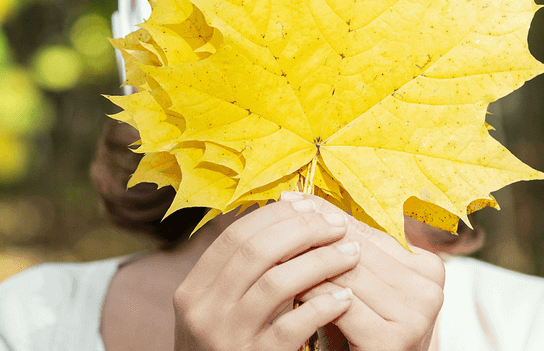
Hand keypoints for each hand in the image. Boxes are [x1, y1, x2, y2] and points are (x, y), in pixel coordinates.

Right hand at [172, 198, 360, 349]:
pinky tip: (345, 298)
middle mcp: (203, 312)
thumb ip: (238, 274)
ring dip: (320, 262)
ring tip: (351, 253)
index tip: (308, 205)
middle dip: (302, 230)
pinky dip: (322, 306)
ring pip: (277, 283)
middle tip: (337, 224)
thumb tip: (282, 218)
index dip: (274, 217)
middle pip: (255, 251)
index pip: (234, 237)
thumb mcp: (218, 311)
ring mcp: (227, 338)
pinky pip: (293, 326)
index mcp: (192, 291)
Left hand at [285, 192, 445, 350]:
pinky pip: (341, 302)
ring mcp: (416, 313)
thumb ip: (350, 252)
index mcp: (428, 267)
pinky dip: (312, 294)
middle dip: (308, 236)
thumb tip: (304, 202)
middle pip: (354, 249)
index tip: (289, 199)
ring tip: (270, 253)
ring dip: (304, 263)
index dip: (324, 214)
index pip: (365, 230)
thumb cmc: (364, 334)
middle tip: (270, 222)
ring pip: (346, 272)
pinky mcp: (394, 338)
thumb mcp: (365, 288)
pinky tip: (287, 288)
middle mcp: (430, 287)